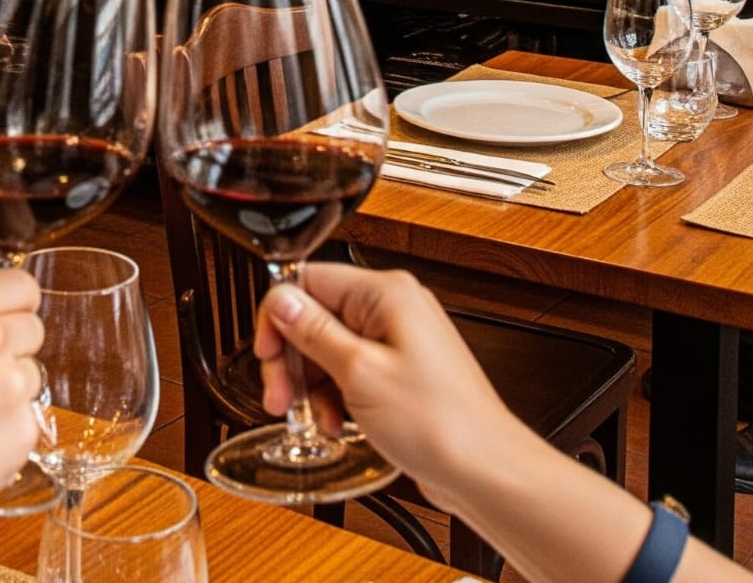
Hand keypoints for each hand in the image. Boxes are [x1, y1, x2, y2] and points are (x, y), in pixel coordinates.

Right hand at [0, 271, 44, 551]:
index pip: (20, 283)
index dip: (14, 304)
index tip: (9, 316)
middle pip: (32, 328)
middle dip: (12, 348)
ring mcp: (8, 384)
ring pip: (30, 375)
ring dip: (9, 392)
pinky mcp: (21, 430)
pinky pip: (27, 420)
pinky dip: (6, 432)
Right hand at [254, 264, 531, 512]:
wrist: (486, 472)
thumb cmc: (440, 423)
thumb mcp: (359, 373)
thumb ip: (313, 332)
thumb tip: (281, 299)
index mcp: (385, 293)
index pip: (309, 281)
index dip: (279, 318)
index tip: (267, 354)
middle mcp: (393, 308)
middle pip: (317, 316)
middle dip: (293, 359)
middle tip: (281, 396)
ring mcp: (399, 341)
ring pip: (331, 348)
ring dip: (313, 384)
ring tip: (310, 417)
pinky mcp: (402, 371)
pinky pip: (352, 370)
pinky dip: (336, 395)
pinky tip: (334, 422)